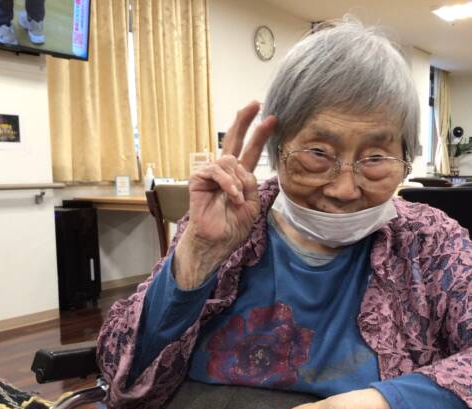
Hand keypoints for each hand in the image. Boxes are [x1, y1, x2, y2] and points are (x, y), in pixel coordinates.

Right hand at [175, 102, 275, 287]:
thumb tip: (245, 169)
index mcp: (241, 176)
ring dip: (238, 180)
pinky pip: (216, 171)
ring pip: (229, 160)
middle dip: (244, 121)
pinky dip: (227, 184)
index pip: (251, 151)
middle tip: (255, 104)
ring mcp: (212, 174)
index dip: (260, 135)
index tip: (272, 119)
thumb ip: (252, 183)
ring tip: (238, 199)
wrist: (218, 241)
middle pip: (234, 140)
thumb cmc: (234, 225)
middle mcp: (226, 172)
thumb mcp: (253, 204)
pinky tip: (231, 196)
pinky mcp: (199, 179)